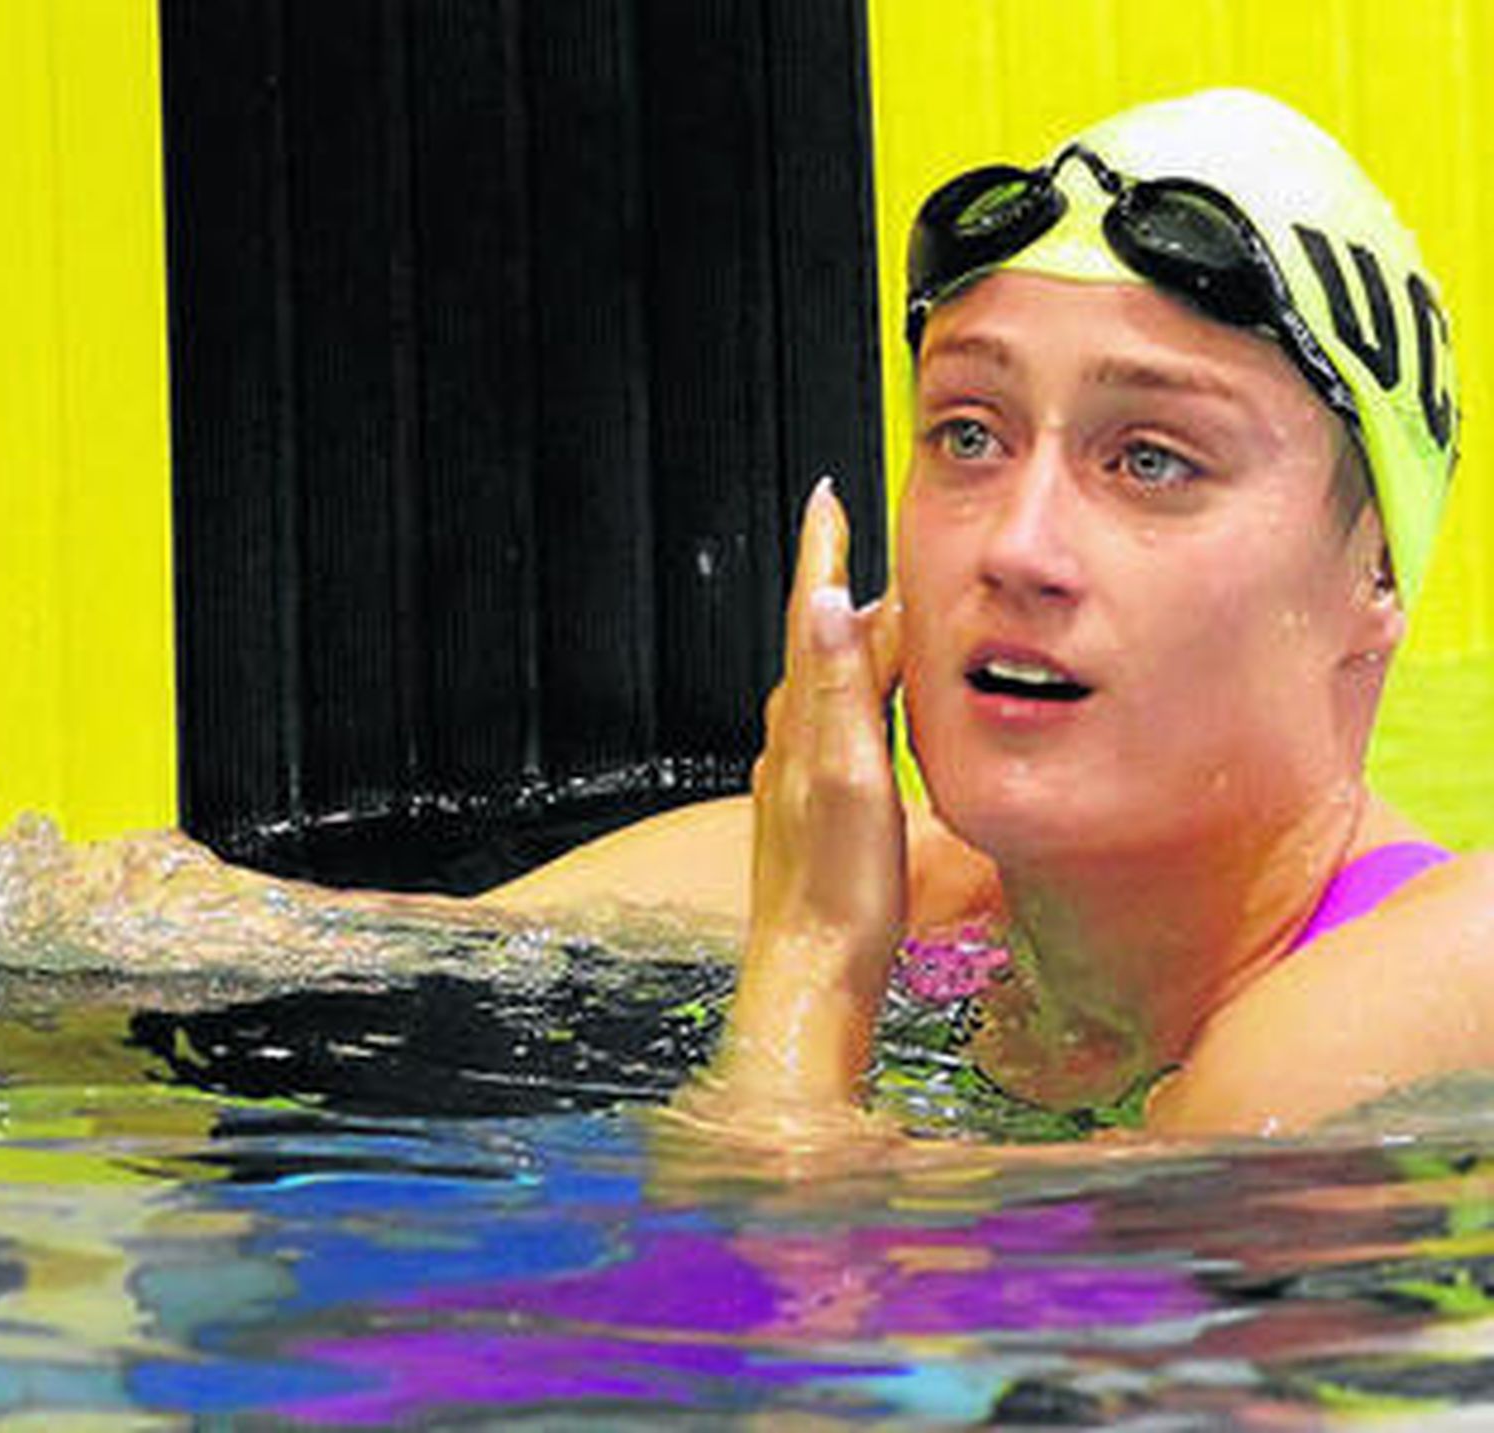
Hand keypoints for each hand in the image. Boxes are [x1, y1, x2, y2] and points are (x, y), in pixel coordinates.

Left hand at [708, 476, 904, 1111]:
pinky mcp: (810, 807)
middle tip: (863, 537)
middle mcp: (792, 740)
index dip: (823, 554)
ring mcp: (798, 775)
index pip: (815, 617)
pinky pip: (831, 726)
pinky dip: (853, 694)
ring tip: (876, 609)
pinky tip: (865, 710)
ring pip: (825, 684)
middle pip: (821, 643)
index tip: (828, 498)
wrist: (811, 974)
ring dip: (848, 639)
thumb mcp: (848, 778)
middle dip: (841, 585)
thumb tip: (820, 599)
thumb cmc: (838, 890)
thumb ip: (839, 689)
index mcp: (806, 723)